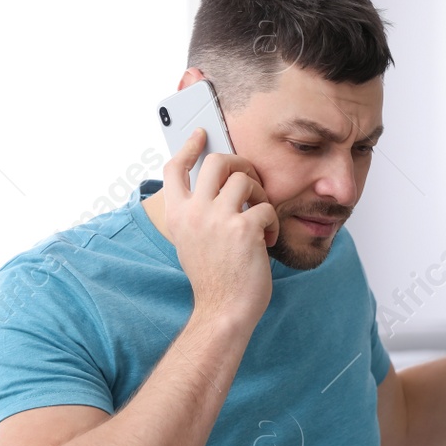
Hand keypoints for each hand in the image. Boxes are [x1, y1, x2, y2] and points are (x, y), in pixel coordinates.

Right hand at [162, 128, 279, 331]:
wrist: (224, 310)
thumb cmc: (214, 279)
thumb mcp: (192, 241)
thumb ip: (197, 214)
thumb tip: (214, 189)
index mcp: (177, 216)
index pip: (174, 170)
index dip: (188, 148)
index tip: (202, 135)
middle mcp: (193, 212)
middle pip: (217, 162)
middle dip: (240, 164)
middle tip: (251, 179)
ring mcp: (218, 218)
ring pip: (245, 180)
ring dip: (260, 195)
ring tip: (261, 217)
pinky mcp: (244, 228)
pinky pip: (266, 207)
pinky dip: (271, 223)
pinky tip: (267, 241)